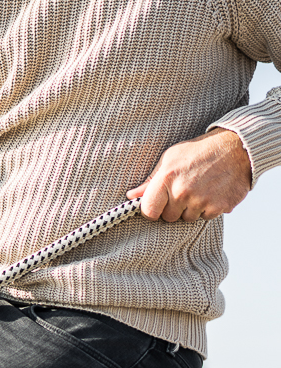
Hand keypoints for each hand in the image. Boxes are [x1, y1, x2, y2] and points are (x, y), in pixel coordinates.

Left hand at [127, 128, 251, 221]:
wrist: (235, 149)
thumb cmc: (198, 152)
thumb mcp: (169, 159)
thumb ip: (150, 180)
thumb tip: (131, 196)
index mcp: (167, 178)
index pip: (149, 210)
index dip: (151, 210)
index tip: (155, 206)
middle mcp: (183, 192)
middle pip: (168, 217)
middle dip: (172, 208)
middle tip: (182, 190)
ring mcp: (202, 201)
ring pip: (187, 218)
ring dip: (191, 209)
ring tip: (198, 189)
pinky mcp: (220, 207)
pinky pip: (206, 218)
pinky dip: (208, 209)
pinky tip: (211, 192)